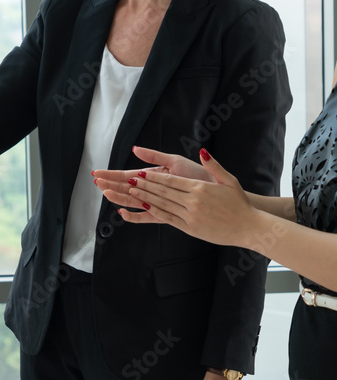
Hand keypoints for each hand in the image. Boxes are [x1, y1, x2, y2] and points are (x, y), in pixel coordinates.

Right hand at [93, 145, 213, 209]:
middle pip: (126, 188)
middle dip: (110, 185)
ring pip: (132, 201)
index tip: (97, 173)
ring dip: (118, 197)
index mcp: (152, 176)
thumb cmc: (198, 174)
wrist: (215, 190)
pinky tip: (122, 212)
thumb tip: (135, 149)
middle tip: (96, 183)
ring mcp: (156, 202)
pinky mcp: (164, 214)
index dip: (112, 175)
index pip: (127, 175)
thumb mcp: (175, 161)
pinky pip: (145, 217)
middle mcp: (151, 190)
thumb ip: (154, 156)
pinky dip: (133, 216)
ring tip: (106, 194)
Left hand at [111, 149, 256, 247]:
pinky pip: (168, 218)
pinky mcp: (189, 227)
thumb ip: (213, 166)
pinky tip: (145, 207)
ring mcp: (190, 215)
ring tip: (132, 191)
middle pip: (163, 191)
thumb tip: (202, 151)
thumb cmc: (239, 203)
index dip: (154, 177)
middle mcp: (192, 201)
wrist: (247, 227)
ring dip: (146, 197)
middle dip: (145, 185)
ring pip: (163, 204)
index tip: (141, 173)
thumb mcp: (229, 180)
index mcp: (200, 188)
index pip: (171, 181)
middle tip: (131, 180)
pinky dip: (155, 212)